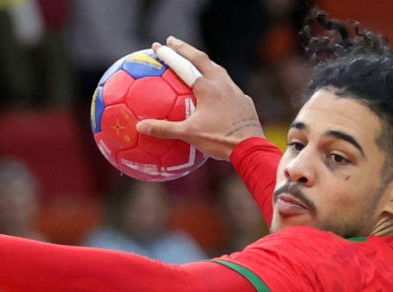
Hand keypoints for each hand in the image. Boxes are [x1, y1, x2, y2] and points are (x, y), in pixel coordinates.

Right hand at [134, 37, 264, 160]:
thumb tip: (140, 127)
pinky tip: (217, 89)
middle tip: (172, 41)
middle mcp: (222, 84)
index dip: (169, 55)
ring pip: (218, 69)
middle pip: (201, 59)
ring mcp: (235, 91)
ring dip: (204, 62)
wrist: (252, 149)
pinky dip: (219, 82)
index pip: (183, 65)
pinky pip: (229, 86)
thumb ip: (164, 129)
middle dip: (184, 48)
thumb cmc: (219, 140)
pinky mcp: (244, 101)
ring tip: (194, 59)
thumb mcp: (189, 135)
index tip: (157, 46)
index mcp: (207, 87)